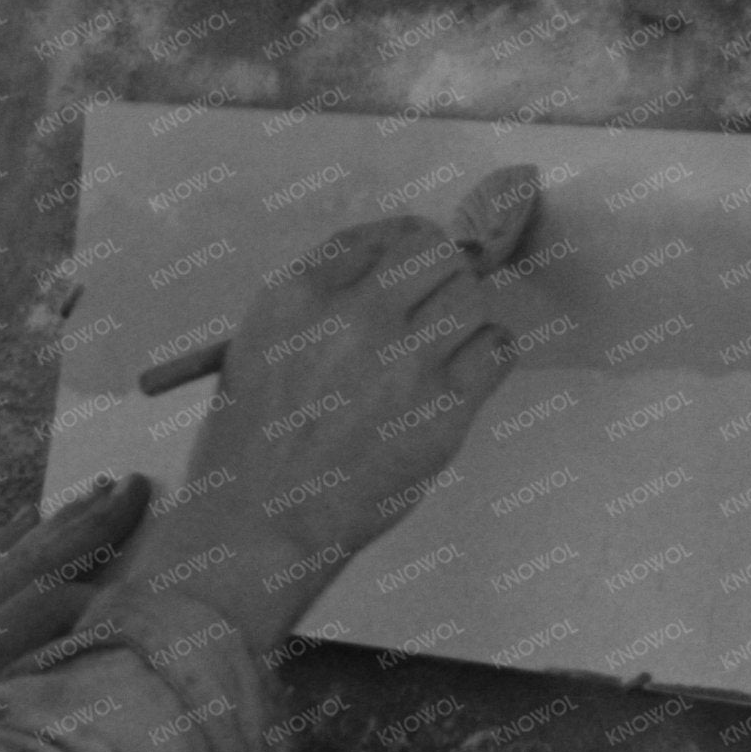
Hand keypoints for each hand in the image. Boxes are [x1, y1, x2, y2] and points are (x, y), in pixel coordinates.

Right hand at [117, 213, 515, 650]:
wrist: (259, 519)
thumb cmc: (252, 438)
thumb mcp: (259, 342)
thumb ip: (318, 299)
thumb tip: (388, 270)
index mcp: (299, 292)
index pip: (383, 232)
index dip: (404, 246)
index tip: (410, 268)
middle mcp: (354, 314)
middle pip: (436, 251)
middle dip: (439, 275)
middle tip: (430, 309)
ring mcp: (403, 359)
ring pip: (472, 294)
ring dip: (464, 317)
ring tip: (442, 351)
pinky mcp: (444, 406)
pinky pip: (499, 346)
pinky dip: (488, 358)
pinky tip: (460, 379)